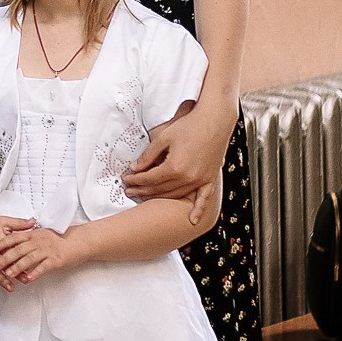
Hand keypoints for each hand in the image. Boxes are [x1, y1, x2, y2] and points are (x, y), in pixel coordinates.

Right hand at [0, 212, 34, 293]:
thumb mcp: (4, 221)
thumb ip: (20, 223)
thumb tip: (33, 222)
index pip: (9, 250)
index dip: (19, 257)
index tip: (28, 263)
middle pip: (2, 264)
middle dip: (13, 273)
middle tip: (24, 279)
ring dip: (2, 281)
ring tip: (11, 287)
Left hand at [0, 222, 78, 284]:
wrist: (78, 242)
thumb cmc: (60, 240)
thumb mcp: (42, 235)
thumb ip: (30, 238)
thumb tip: (16, 242)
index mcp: (34, 234)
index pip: (15, 237)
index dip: (3, 242)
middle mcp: (39, 241)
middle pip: (19, 249)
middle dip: (6, 257)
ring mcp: (48, 250)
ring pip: (29, 258)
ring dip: (18, 267)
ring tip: (9, 274)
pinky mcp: (56, 259)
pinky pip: (44, 266)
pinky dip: (35, 272)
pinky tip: (29, 278)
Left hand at [125, 96, 236, 224]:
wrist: (215, 119)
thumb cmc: (190, 125)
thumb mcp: (164, 137)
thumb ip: (148, 155)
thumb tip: (135, 167)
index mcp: (174, 167)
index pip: (149, 179)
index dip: (135, 180)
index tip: (126, 180)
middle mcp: (188, 177)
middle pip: (160, 189)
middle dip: (143, 191)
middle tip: (130, 191)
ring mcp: (200, 179)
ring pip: (176, 195)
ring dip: (160, 198)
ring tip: (147, 198)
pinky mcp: (210, 178)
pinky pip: (204, 198)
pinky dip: (198, 210)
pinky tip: (193, 220)